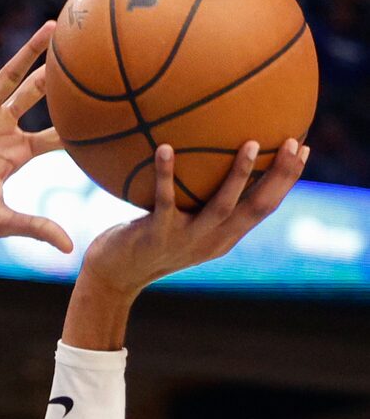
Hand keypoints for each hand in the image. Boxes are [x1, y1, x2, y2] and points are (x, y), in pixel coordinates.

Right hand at [0, 24, 73, 253]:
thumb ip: (33, 227)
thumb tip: (69, 249)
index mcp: (16, 154)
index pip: (56, 135)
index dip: (80, 124)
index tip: (110, 108)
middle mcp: (0, 131)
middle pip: (37, 96)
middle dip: (60, 75)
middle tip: (88, 49)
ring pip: (8, 79)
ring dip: (28, 55)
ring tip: (52, 30)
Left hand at [80, 138, 307, 299]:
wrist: (115, 276)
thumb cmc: (147, 240)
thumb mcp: (182, 222)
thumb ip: (200, 197)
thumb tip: (209, 154)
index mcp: (224, 237)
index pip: (265, 207)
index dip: (287, 180)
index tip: (303, 148)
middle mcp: (212, 240)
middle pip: (256, 208)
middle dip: (279, 176)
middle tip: (292, 142)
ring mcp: (187, 239)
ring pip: (221, 206)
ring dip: (238, 176)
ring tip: (250, 144)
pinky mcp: (158, 234)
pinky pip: (164, 200)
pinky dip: (165, 174)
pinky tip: (165, 147)